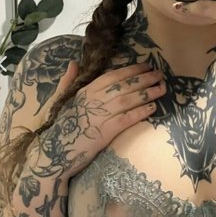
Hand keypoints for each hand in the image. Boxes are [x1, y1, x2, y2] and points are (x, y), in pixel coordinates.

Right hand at [39, 61, 165, 177]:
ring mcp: (99, 115)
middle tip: (160, 74)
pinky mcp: (104, 132)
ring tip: (162, 88)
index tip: (146, 65)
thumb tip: (73, 63)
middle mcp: (93, 99)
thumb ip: (68, 80)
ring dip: (147, 92)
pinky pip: (127, 118)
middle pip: (124, 85)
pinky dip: (140, 111)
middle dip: (144, 78)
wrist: (53, 153)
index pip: (112, 76)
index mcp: (85, 90)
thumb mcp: (60, 99)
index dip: (131, 69)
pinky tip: (153, 107)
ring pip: (128, 99)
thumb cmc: (59, 127)